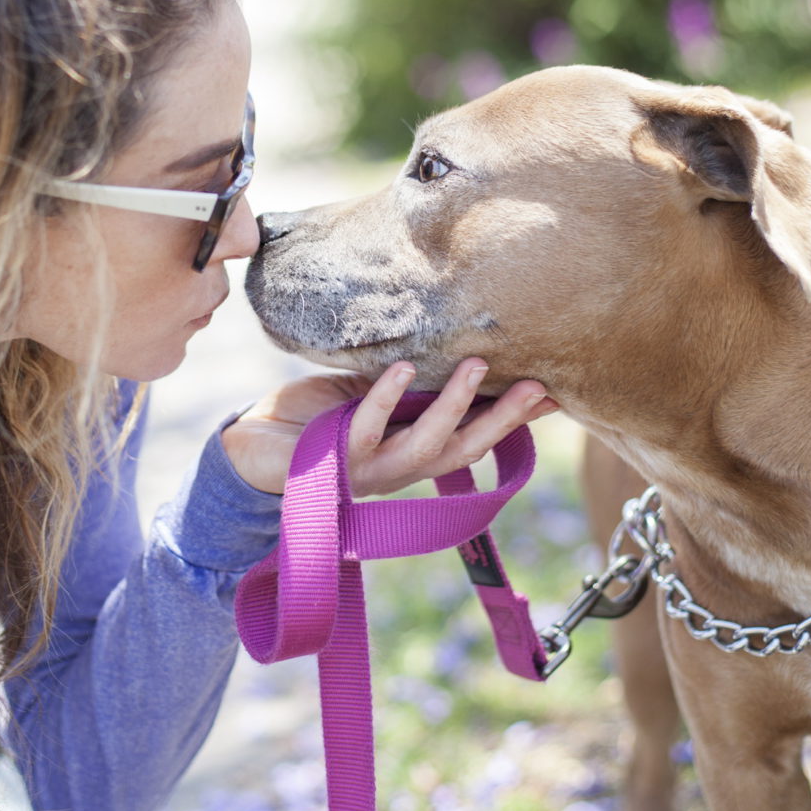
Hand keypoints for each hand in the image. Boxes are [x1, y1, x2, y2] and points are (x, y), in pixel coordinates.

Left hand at [221, 357, 556, 496]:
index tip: (559, 392)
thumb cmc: (314, 420)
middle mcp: (401, 469)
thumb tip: (447, 339)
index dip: (517, 419)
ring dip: (453, 404)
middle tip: (539, 385)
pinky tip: (398, 369)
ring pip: (426, 444)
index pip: (477, 435)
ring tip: (476, 364)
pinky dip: (384, 397)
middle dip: (504, 420)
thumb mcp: (368, 394)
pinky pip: (366, 428)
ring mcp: (370, 471)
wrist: (252, 450)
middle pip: (466, 448)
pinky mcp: (334, 463)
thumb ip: (407, 380)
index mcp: (415, 451)